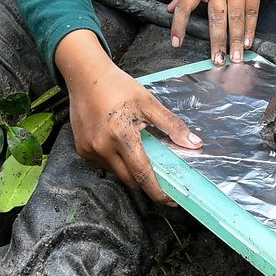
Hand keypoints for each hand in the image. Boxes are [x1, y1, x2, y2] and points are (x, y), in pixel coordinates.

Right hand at [56, 32, 202, 204]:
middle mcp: (103, 148)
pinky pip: (104, 164)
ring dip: (129, 169)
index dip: (158, 192)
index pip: (143, 174)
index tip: (172, 200)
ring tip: (137, 149)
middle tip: (160, 175)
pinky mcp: (82, 149)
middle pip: (130, 180)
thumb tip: (194, 144)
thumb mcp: (149, 103)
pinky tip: (118, 142)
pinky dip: (115, 160)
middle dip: (146, 182)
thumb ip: (172, 125)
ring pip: (116, 172)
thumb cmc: (118, 87)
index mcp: (122, 136)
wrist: (85, 76)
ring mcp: (90, 150)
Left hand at [167, 0, 275, 65]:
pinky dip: (250, 28)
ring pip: (236, 17)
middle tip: (216, 62)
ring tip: (235, 58)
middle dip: (216, 41)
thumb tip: (169, 9)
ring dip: (235, 40)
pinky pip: (252, 11)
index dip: (178, 25)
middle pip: (216, 17)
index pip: (184, 5)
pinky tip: (247, 42)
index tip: (176, 43)